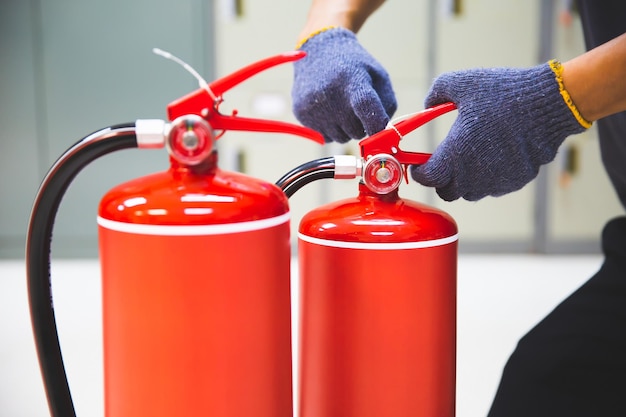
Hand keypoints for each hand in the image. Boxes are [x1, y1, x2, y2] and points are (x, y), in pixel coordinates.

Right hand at [292, 27, 396, 142]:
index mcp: (353, 80)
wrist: (319, 50)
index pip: (366, 108)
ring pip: (341, 138)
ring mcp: (313, 105)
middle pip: (356, 131)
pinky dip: (330, 128)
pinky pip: (325, 137)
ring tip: (341, 105)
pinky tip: (328, 109)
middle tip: (357, 108)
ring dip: (345, 128)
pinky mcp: (301, 113)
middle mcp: (331, 94)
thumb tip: (384, 133)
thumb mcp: (378, 76)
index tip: (380, 130)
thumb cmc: (355, 66)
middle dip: (361, 125)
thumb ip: (387, 105)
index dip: (376, 125)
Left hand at [410, 61, 588, 200]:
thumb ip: (436, 93)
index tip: (419, 165)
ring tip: (472, 156)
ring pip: (470, 192)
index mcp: (454, 154)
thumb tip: (428, 104)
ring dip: (466, 180)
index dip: (419, 172)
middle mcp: (472, 175)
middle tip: (445, 162)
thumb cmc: (503, 94)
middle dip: (441, 180)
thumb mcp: (461, 83)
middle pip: (446, 192)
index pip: (426, 178)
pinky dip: (490, 177)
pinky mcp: (515, 182)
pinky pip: (494, 187)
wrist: (548, 103)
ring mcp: (495, 181)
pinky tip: (495, 155)